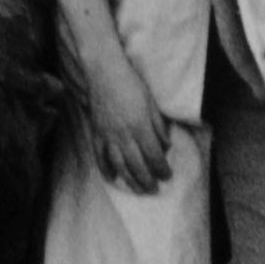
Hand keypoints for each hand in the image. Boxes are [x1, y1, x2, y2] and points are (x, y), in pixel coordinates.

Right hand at [81, 53, 172, 193]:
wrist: (103, 73)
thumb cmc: (131, 84)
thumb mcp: (151, 102)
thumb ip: (158, 125)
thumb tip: (166, 145)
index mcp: (140, 127)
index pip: (154, 155)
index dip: (161, 169)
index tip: (167, 176)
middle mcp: (124, 135)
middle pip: (137, 165)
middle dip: (148, 181)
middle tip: (155, 189)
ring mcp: (108, 136)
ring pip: (119, 165)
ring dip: (130, 180)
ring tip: (138, 190)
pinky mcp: (96, 133)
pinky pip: (100, 156)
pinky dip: (106, 169)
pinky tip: (112, 178)